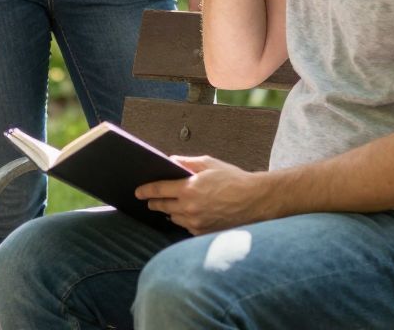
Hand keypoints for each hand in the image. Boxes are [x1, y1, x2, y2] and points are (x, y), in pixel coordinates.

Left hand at [136, 156, 271, 235]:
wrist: (255, 200)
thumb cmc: (233, 179)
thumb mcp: (208, 163)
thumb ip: (186, 163)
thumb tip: (169, 161)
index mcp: (188, 189)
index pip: (158, 190)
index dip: (146, 190)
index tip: (138, 192)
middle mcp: (190, 209)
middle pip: (163, 206)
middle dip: (154, 202)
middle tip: (150, 200)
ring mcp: (197, 223)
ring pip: (174, 218)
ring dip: (169, 211)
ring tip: (167, 206)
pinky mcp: (204, 233)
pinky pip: (187, 227)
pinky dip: (184, 220)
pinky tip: (186, 214)